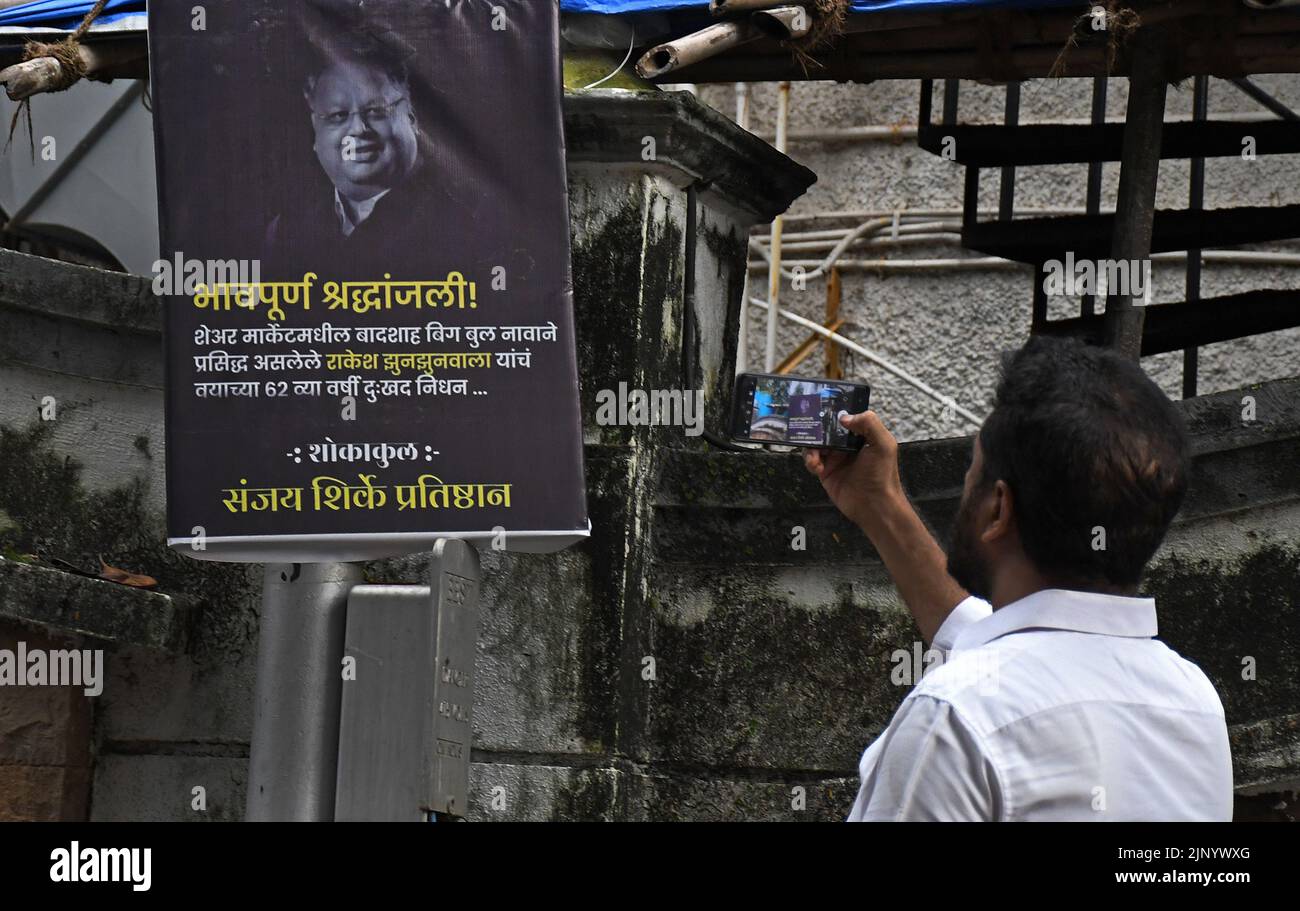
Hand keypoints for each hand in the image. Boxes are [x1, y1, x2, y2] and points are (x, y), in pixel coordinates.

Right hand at [804, 410, 903, 529]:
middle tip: (812, 432)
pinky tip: (817, 467)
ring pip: (815, 444)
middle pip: (826, 430)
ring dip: (812, 446)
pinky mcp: (825, 472)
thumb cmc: (882, 475)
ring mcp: (835, 458)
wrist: (874, 506)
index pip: (845, 419)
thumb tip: (844, 417)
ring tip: (816, 456)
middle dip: (817, 430)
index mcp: (861, 436)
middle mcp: (846, 445)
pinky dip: (810, 460)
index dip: (834, 414)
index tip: (822, 410)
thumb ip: (869, 424)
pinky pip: (811, 460)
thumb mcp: (883, 444)